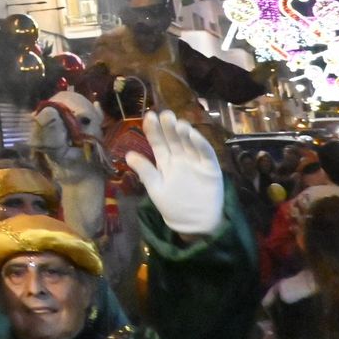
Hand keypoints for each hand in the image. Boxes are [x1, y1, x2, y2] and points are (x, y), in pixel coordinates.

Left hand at [124, 110, 222, 236]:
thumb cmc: (173, 206)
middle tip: (164, 114)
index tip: (149, 116)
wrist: (195, 224)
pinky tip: (193, 134)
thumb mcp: (155, 189)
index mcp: (164, 161)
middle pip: (173, 139)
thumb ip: (145, 172)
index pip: (157, 142)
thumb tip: (128, 155)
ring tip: (177, 123)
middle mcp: (180, 158)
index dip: (153, 130)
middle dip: (168, 126)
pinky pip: (206, 153)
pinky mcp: (211, 168)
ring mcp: (196, 162)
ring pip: (189, 143)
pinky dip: (200, 143)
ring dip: (184, 132)